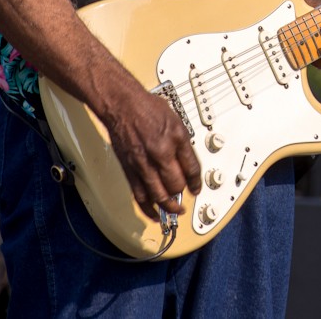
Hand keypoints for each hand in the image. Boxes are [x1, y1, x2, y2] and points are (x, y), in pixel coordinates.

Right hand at [101, 79, 201, 221]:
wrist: (123, 106)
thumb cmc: (148, 108)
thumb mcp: (176, 120)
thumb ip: (183, 143)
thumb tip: (188, 162)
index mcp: (176, 139)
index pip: (192, 168)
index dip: (197, 182)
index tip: (197, 188)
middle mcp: (160, 153)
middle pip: (176, 184)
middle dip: (182, 193)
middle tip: (185, 196)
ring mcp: (143, 163)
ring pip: (158, 194)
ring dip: (169, 206)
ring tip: (176, 211)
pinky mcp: (130, 170)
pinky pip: (140, 194)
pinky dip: (148, 208)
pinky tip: (154, 214)